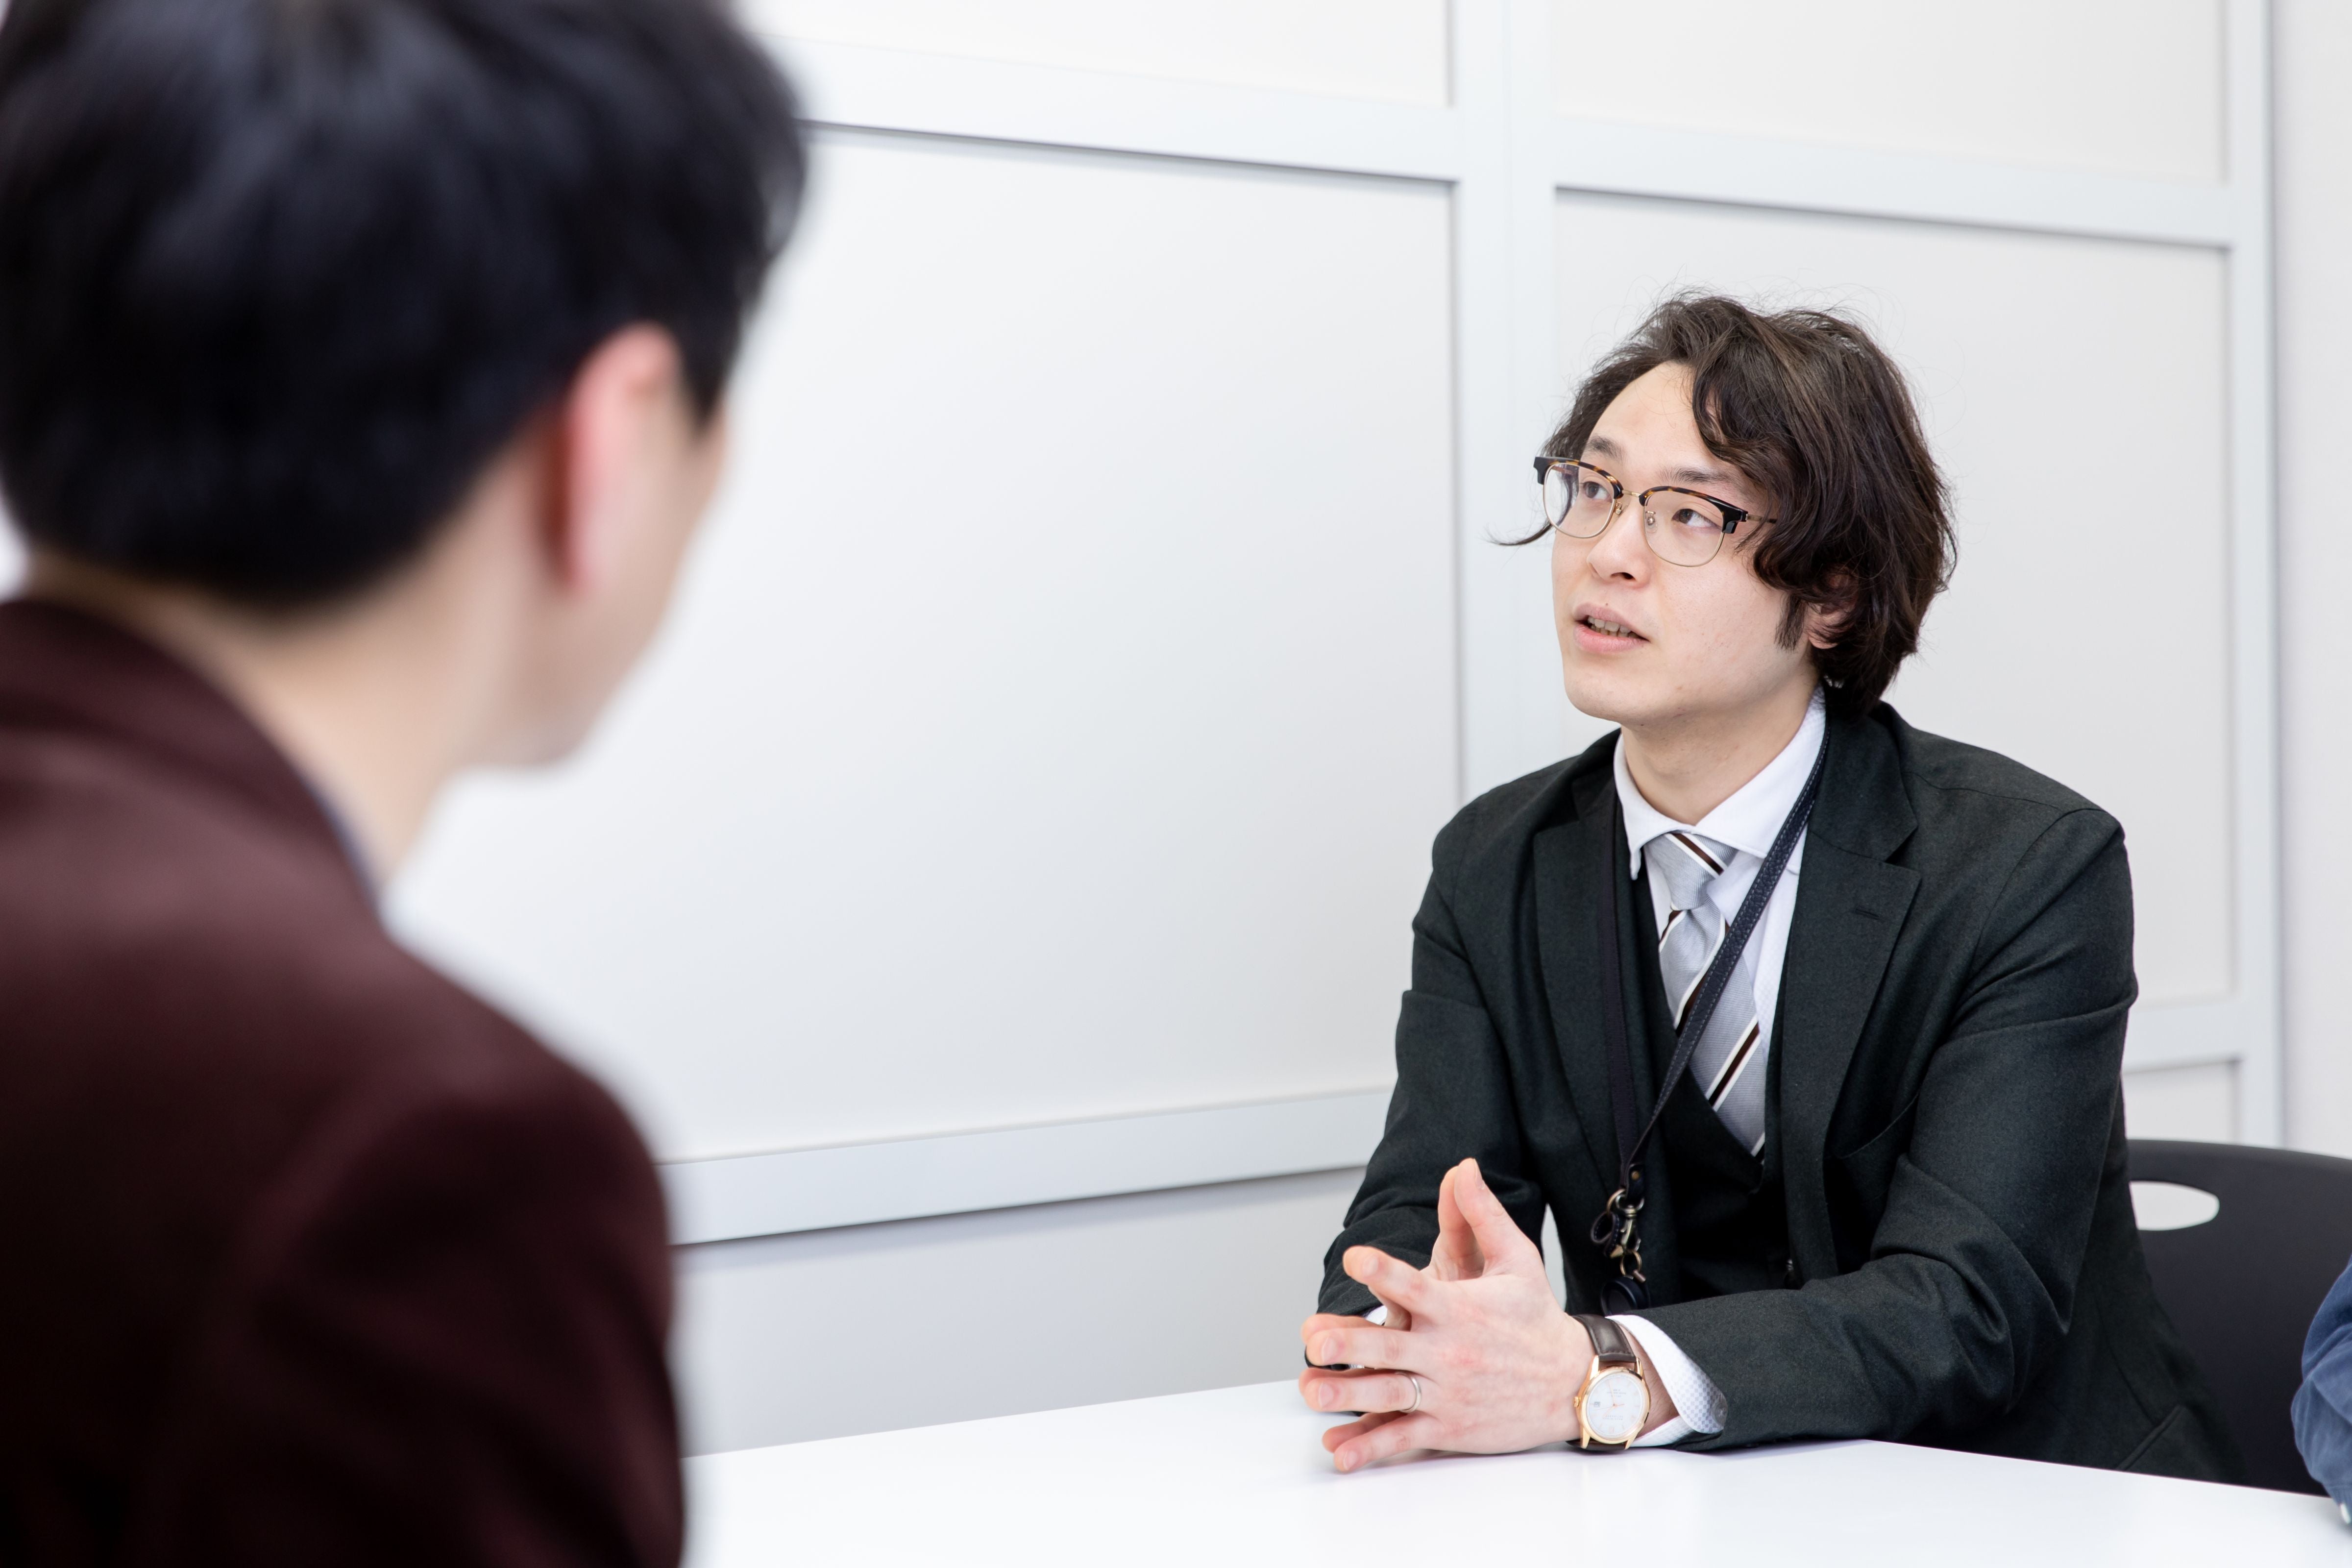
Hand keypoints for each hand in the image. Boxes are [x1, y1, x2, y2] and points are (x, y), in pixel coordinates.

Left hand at [1295, 1158, 1672, 1469]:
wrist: (1575, 1382)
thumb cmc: (1537, 1316)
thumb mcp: (1516, 1258)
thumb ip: (1480, 1213)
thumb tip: (1463, 1166)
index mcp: (1459, 1308)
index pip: (1416, 1285)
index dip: (1385, 1271)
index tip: (1355, 1257)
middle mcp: (1448, 1351)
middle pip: (1393, 1347)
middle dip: (1353, 1345)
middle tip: (1315, 1338)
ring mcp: (1446, 1394)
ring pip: (1390, 1396)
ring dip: (1349, 1397)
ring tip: (1310, 1392)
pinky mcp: (1448, 1429)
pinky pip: (1403, 1438)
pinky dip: (1369, 1447)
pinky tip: (1337, 1452)